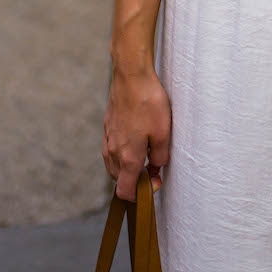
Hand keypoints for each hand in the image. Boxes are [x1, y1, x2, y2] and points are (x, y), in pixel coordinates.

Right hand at [103, 66, 171, 199]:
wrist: (131, 76)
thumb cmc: (149, 103)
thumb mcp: (163, 133)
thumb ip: (160, 157)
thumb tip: (156, 167)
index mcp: (128, 158)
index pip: (125, 192)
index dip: (140, 195)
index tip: (155, 182)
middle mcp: (113, 152)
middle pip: (119, 180)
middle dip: (136, 180)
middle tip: (154, 167)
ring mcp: (108, 139)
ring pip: (114, 165)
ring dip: (128, 167)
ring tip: (146, 153)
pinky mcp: (107, 127)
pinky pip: (112, 150)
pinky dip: (122, 153)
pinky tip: (137, 139)